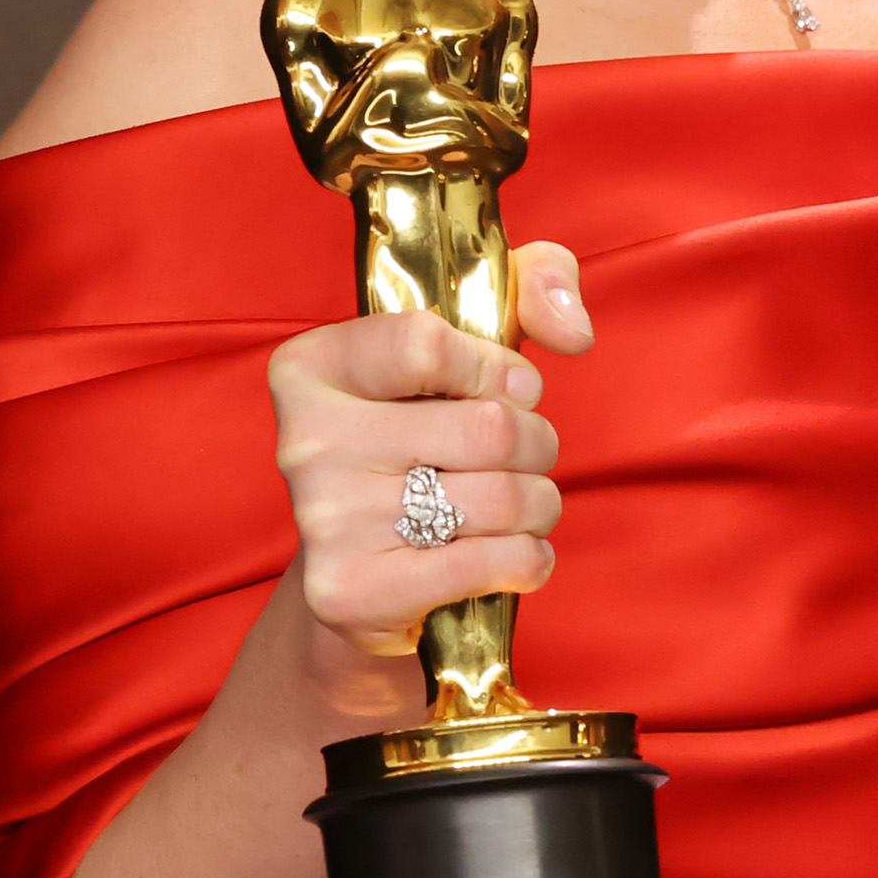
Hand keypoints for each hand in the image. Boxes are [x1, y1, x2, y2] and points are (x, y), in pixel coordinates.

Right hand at [264, 244, 590, 696]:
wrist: (359, 582)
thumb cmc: (422, 444)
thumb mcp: (462, 345)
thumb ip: (529, 286)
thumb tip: (573, 330)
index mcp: (312, 367)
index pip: (428, 343)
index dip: (496, 368)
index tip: (507, 388)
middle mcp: (304, 441)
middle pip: (488, 430)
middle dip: (535, 445)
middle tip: (520, 460)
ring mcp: (325, 520)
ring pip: (504, 499)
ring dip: (539, 506)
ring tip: (515, 510)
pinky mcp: (354, 590)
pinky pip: (500, 561)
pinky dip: (532, 560)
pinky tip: (512, 557)